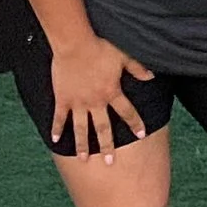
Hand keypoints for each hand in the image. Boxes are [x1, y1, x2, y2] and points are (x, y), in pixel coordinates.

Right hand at [48, 34, 153, 160]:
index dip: (135, 123)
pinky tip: (55, 141)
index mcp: (112, 92)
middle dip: (107, 146)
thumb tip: (151, 76)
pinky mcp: (62, 99)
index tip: (141, 135)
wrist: (74, 44)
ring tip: (83, 159)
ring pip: (81, 128)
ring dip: (82, 145)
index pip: (127, 112)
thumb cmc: (100, 47)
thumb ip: (137, 68)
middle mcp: (96, 102)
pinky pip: (59, 118)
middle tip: (110, 162)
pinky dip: (57, 129)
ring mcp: (78, 102)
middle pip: (103, 128)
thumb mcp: (123, 56)